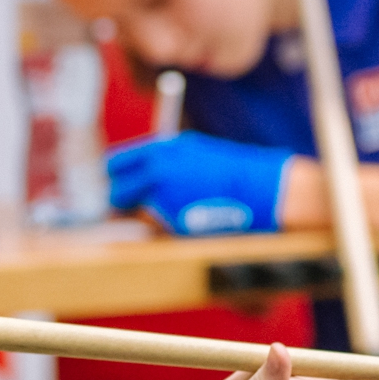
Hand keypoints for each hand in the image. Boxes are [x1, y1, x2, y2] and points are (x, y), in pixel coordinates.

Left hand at [108, 132, 295, 235]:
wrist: (264, 190)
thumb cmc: (232, 173)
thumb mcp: (194, 154)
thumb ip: (163, 163)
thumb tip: (134, 181)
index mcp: (160, 150)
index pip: (115, 164)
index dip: (114, 178)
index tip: (115, 188)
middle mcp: (155, 171)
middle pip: (115, 193)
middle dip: (119, 203)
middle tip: (128, 210)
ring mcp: (163, 197)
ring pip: (135, 214)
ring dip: (145, 218)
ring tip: (174, 214)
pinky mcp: (174, 222)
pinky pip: (156, 229)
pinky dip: (165, 230)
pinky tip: (188, 223)